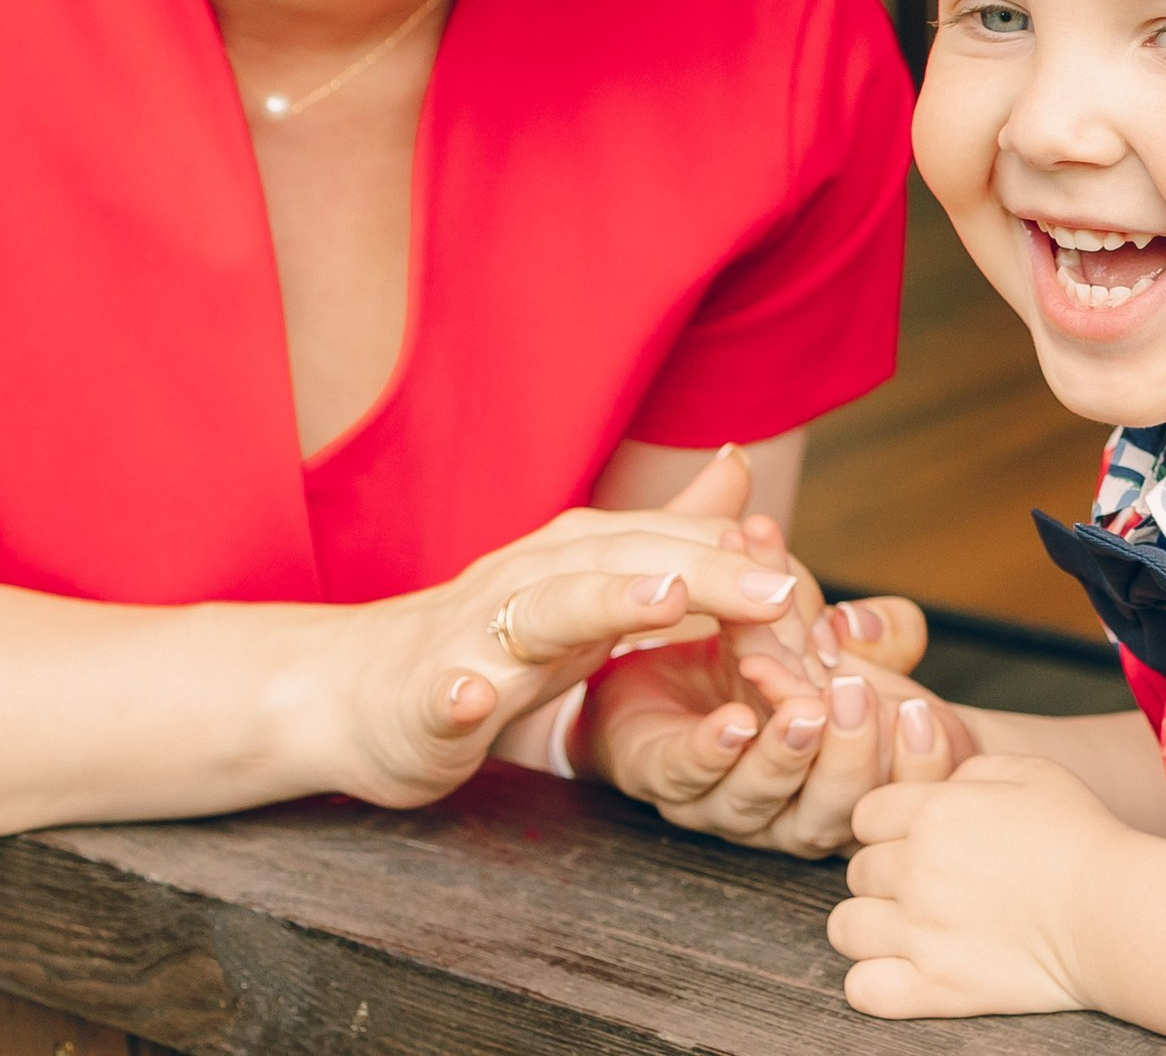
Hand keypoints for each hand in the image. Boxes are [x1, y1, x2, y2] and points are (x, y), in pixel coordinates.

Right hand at [310, 449, 802, 808]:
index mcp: (575, 558)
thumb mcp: (588, 580)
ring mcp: (474, 635)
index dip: (739, 560)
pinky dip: (459, 694)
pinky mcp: (428, 698)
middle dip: (701, 570)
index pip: (668, 544)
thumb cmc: (484, 639)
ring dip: (600, 600)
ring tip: (662, 601)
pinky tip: (478, 700)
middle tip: (777, 588)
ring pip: (540, 609)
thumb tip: (738, 465)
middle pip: (624, 563)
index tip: (808, 576)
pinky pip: (443, 695)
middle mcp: (529, 580)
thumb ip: (665, 529)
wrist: (356, 691)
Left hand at [585, 623, 970, 855]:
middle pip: (835, 811)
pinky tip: (734, 719)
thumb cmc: (779, 670)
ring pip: (761, 799)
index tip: (920, 714)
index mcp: (846, 786)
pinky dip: (713, 749)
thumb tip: (859, 624)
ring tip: (804, 708)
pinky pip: (687, 775)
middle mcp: (787, 810)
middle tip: (856, 696)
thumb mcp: (835, 641)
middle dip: (852, 756)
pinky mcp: (661, 777)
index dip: (920, 767)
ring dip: (785, 754)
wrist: (666, 680)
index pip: (899, 797)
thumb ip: (873, 629)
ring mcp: (724, 802)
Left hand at [831, 754, 1143, 1018]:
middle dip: (886, 877)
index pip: (866, 815)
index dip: (890, 827)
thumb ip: (971, 767)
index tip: (919, 841)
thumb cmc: (1082, 837)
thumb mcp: (1031, 771)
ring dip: (872, 928)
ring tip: (910, 930)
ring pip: (845, 928)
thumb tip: (940, 784)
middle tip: (929, 887)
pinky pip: (863, 989)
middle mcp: (915, 869)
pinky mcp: (935, 988)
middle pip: (857, 871)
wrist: (1117, 910)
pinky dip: (875, 984)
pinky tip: (903, 972)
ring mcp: (920, 932)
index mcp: (933, 812)